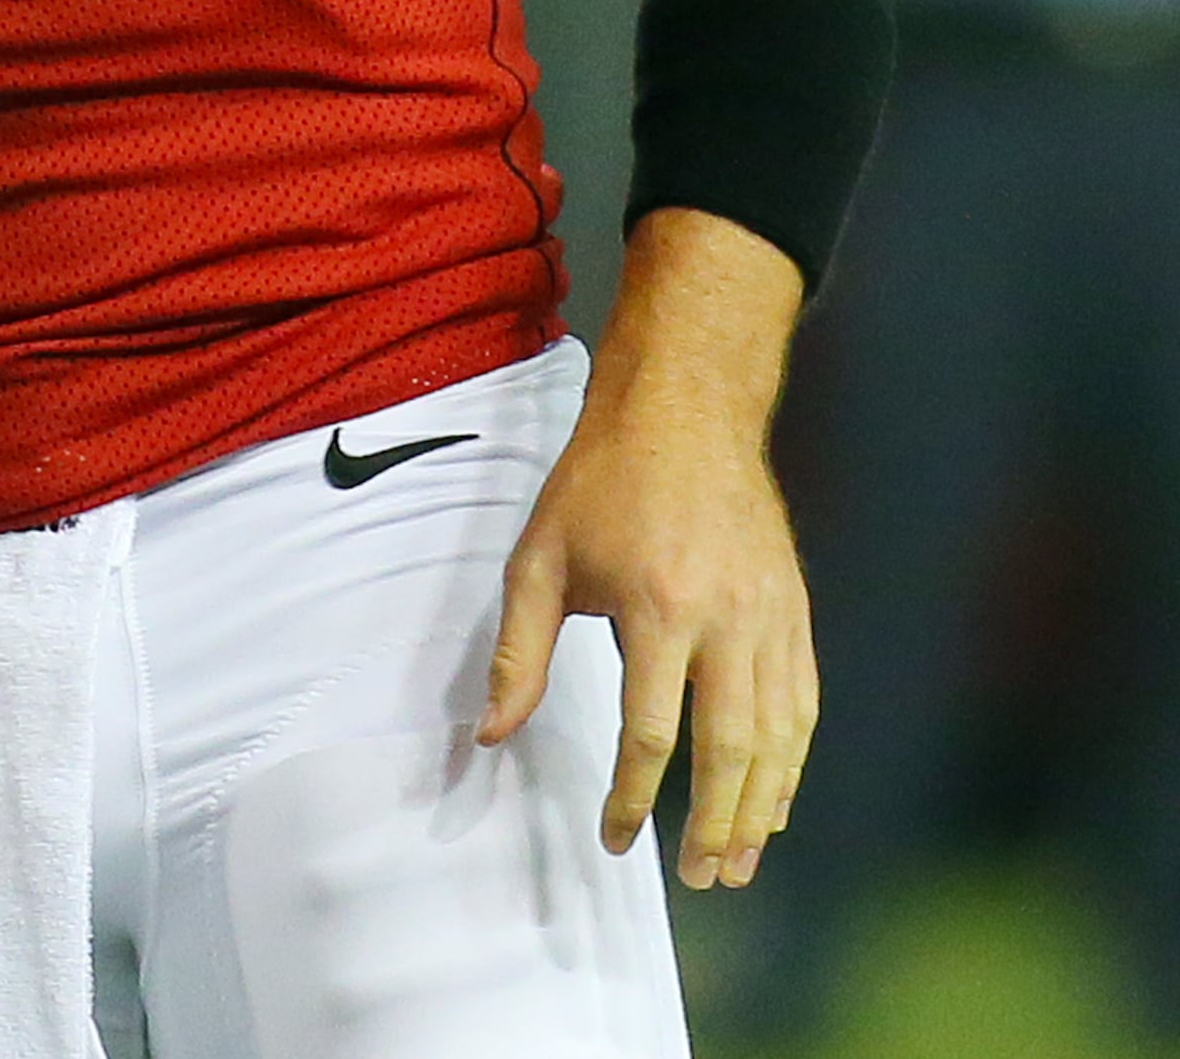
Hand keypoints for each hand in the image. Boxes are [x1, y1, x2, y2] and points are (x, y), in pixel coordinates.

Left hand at [478, 208, 815, 888]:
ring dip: (763, 809)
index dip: (633, 798)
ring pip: (779, 738)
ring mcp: (773, 619)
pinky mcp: (796, 612)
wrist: (685, 412)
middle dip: (715, 826)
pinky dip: (794, 762)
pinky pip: (804, 705)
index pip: (651, 734)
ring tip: (741, 862)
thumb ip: (517, 654)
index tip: (615, 838)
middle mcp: (727, 622)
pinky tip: (776, 799)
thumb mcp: (539, 560)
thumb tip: (490, 736)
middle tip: (701, 880)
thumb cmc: (599, 484)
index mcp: (658, 610)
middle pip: (731, 752)